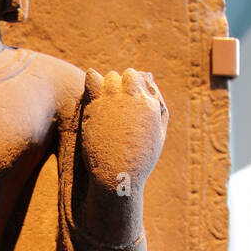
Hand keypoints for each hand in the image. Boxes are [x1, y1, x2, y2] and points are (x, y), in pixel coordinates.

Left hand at [80, 67, 167, 196]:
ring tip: (104, 95)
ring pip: (110, 76)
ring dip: (108, 82)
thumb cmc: (139, 161)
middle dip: (122, 82)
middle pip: (128, 75)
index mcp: (151, 105)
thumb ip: (159, 109)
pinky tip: (91, 85)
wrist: (117, 175)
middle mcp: (134, 98)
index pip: (143, 79)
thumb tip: (152, 86)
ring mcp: (114, 100)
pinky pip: (92, 79)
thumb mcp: (158, 135)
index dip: (134, 86)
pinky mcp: (95, 105)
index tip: (127, 95)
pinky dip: (92, 78)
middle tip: (115, 94)